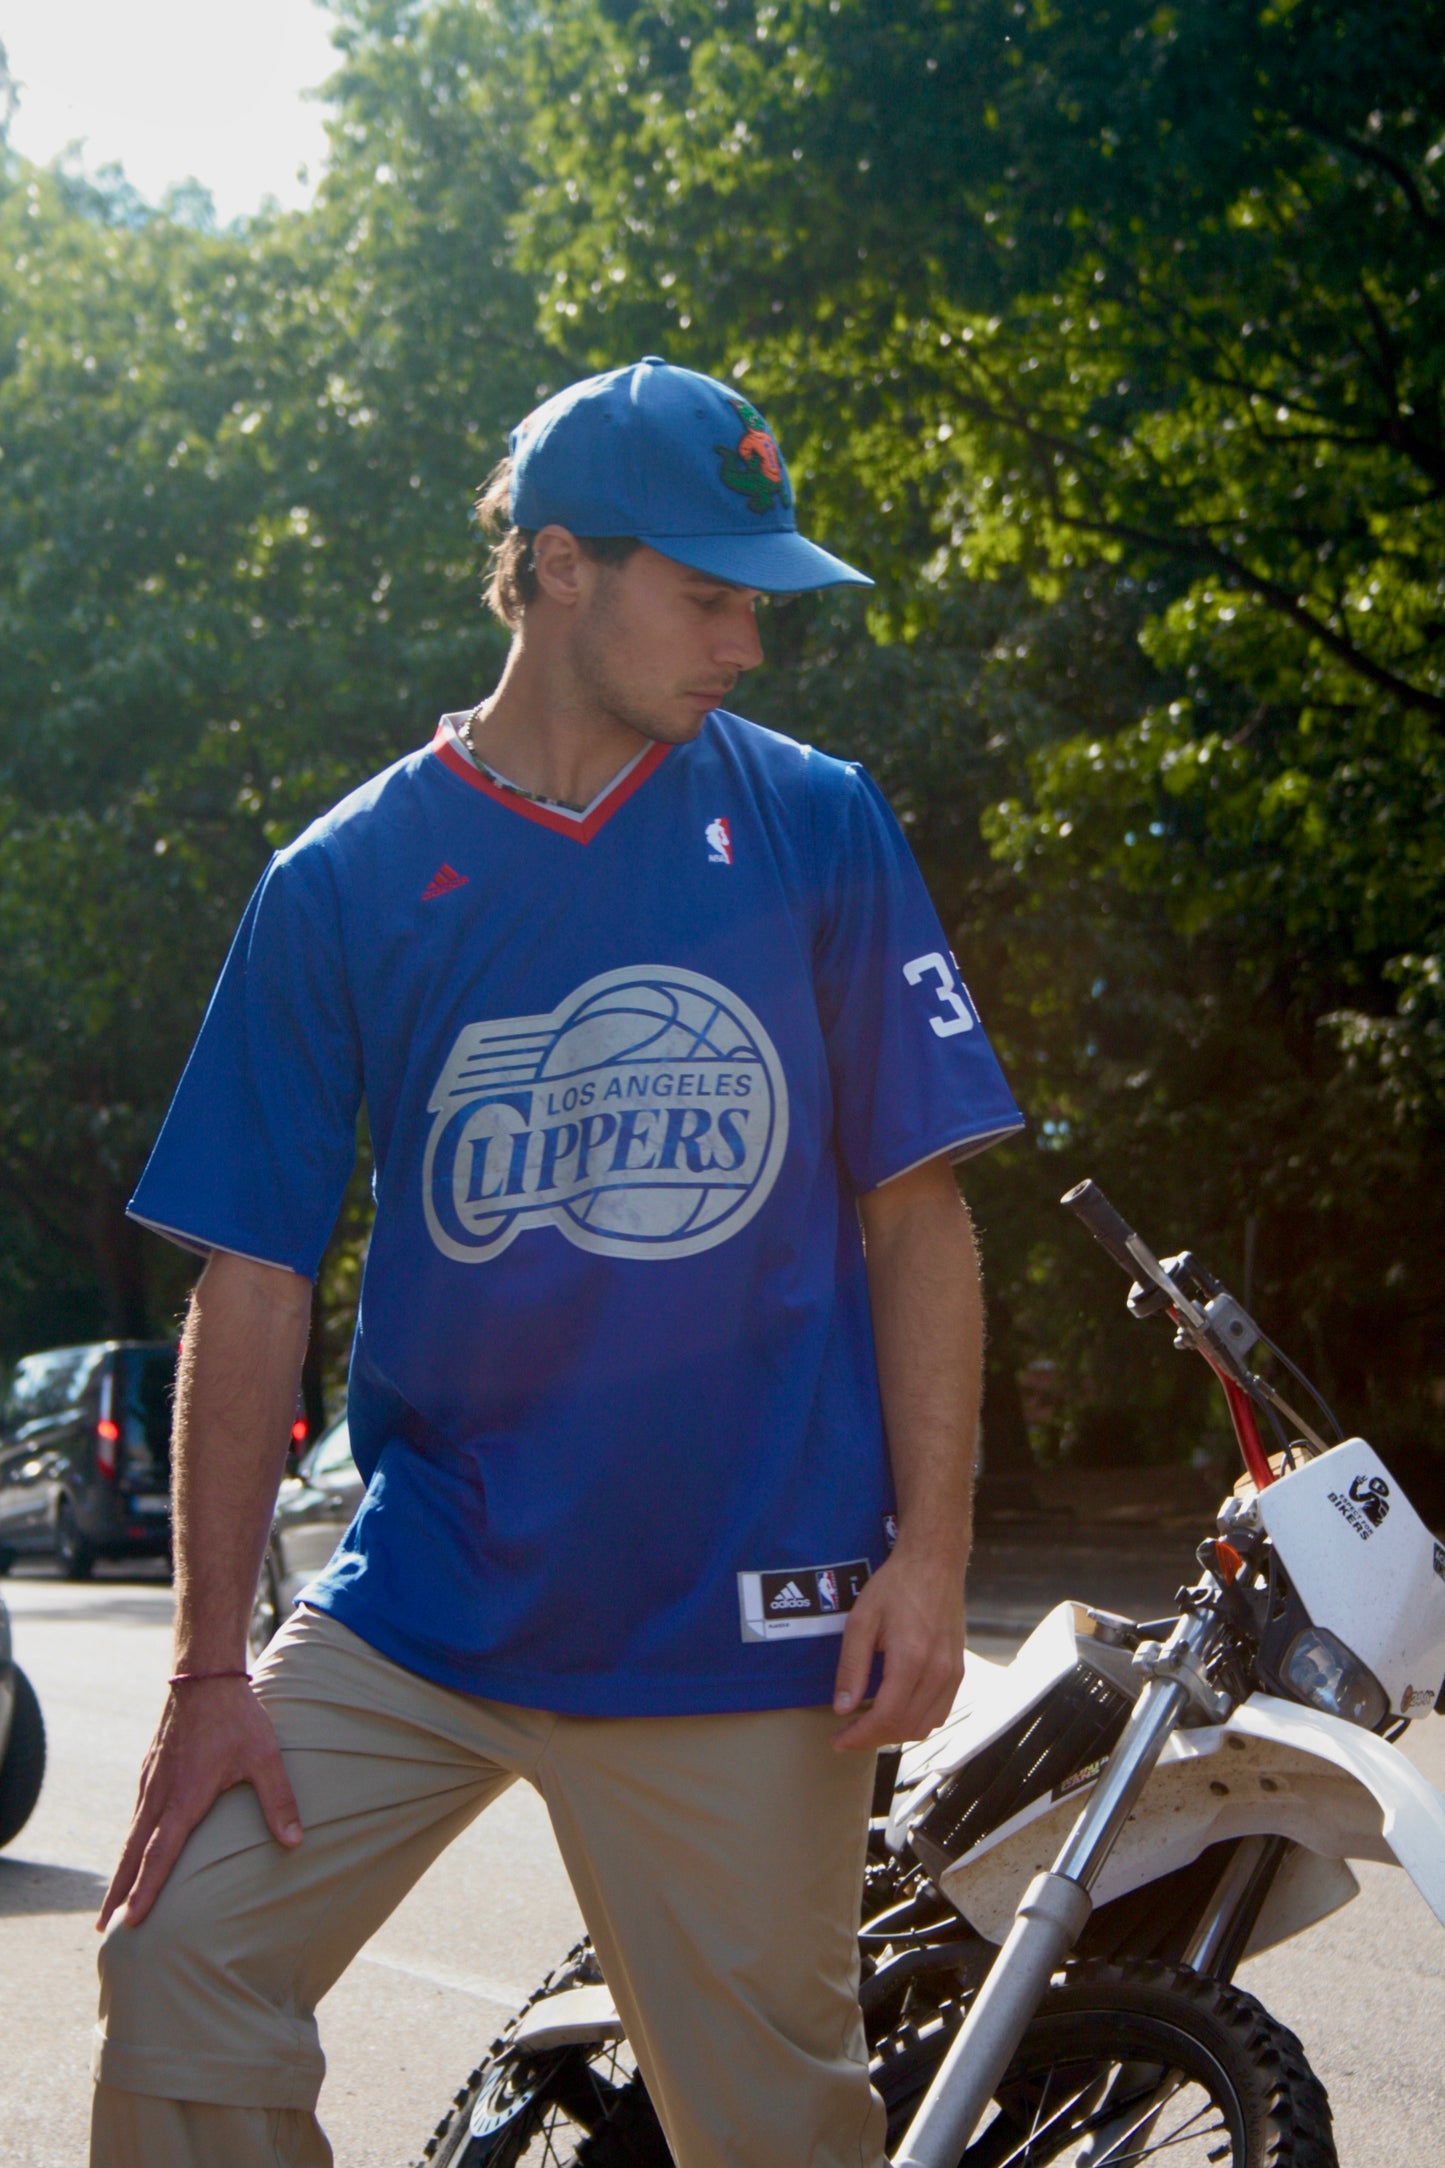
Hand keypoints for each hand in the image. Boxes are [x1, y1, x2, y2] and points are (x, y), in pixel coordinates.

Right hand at [97, 1678, 302, 1930]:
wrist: (204, 1675)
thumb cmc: (237, 1717)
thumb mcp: (265, 1757)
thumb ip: (279, 1800)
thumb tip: (296, 1841)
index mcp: (184, 1797)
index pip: (159, 1854)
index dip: (146, 1889)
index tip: (129, 1921)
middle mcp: (159, 1794)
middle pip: (132, 1853)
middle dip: (118, 1892)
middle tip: (104, 1928)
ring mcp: (151, 1781)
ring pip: (131, 1834)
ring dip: (121, 1868)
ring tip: (113, 1900)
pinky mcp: (151, 1769)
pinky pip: (137, 1813)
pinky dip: (130, 1840)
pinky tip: (133, 1850)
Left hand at [831, 1549, 965, 1751]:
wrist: (935, 1564)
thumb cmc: (895, 1586)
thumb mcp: (862, 1620)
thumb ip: (852, 1667)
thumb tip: (843, 1708)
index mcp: (912, 1659)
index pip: (886, 1717)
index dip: (860, 1736)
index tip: (838, 1740)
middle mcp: (938, 1672)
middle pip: (906, 1727)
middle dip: (873, 1738)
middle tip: (848, 1734)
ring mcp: (953, 1673)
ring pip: (926, 1726)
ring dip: (896, 1733)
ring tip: (869, 1725)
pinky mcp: (959, 1670)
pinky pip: (940, 1712)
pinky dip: (917, 1721)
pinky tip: (897, 1712)